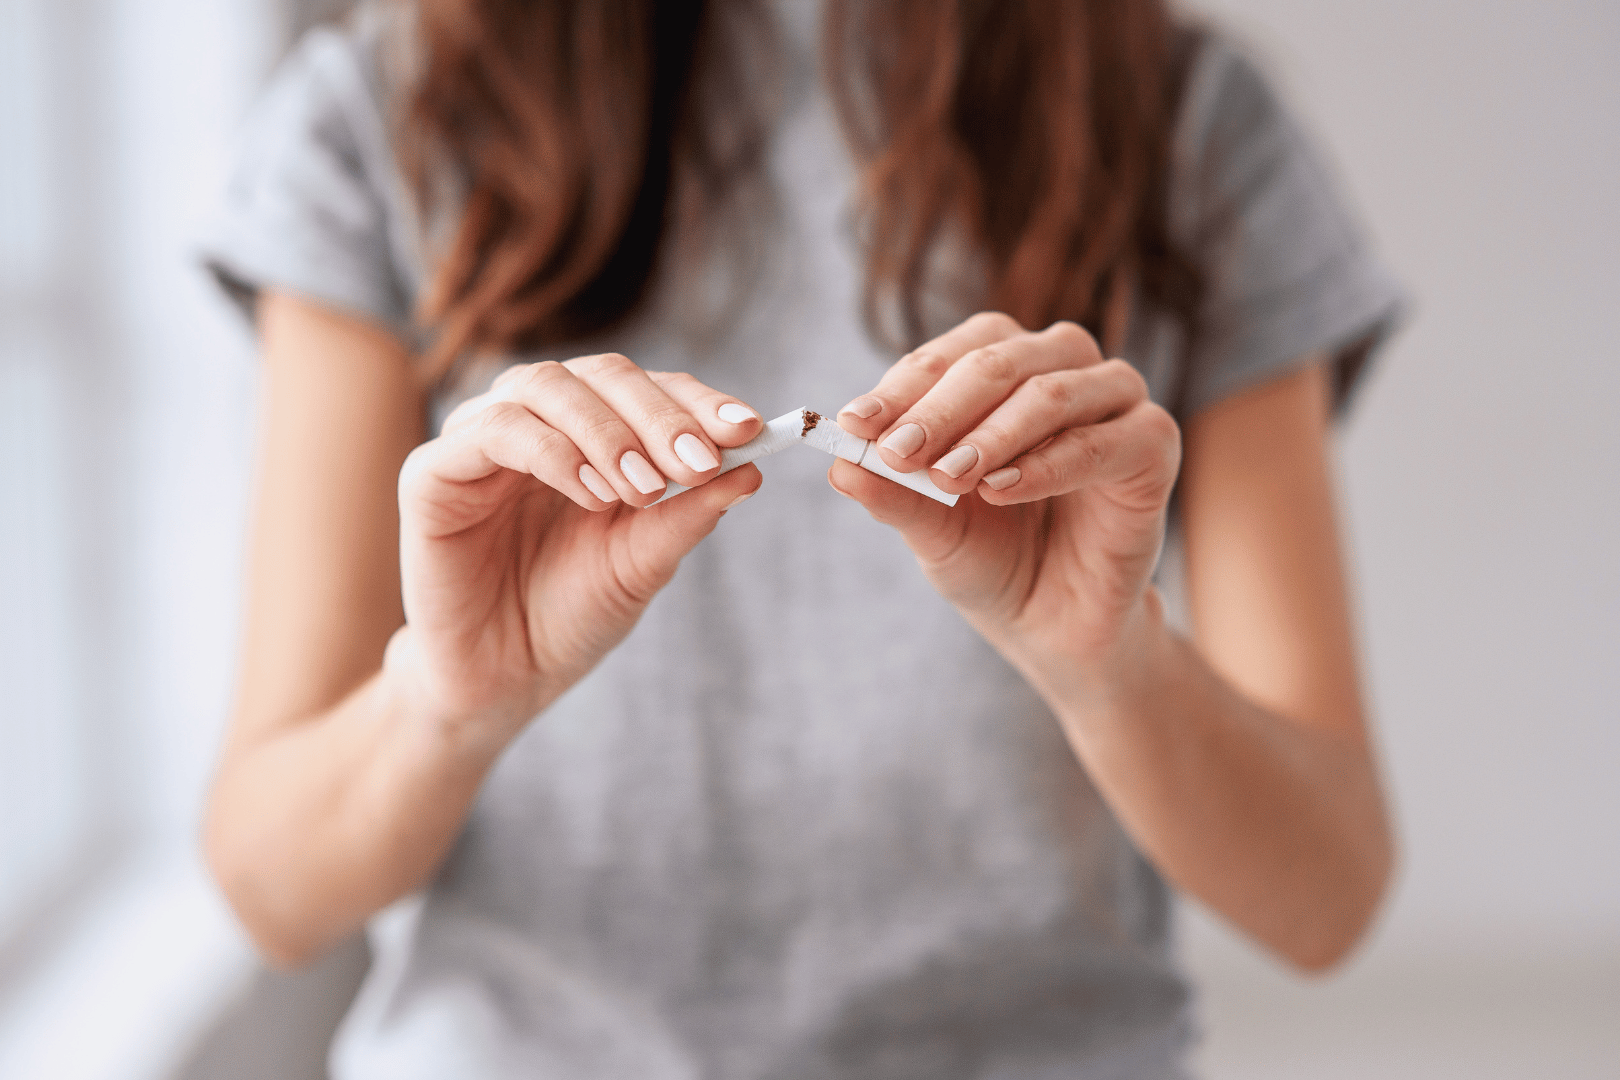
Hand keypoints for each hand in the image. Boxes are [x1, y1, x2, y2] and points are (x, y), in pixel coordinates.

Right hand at [391, 354, 763, 741]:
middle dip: (659, 415)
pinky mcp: (432, 471)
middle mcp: (536, 421)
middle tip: (697, 462)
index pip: (648, 389)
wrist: (502, 681)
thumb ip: (687, 514)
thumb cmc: (571, 616)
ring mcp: (480, 440)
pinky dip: (552, 453)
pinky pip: (494, 431)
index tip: (749, 429)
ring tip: (643, 489)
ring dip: (607, 432)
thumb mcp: (643, 563)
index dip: (697, 401)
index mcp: (590, 433)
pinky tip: (591, 494)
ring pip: (546, 386)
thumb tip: (752, 469)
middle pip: (601, 374)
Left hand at [830, 313, 1180, 689]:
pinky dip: (1046, 465)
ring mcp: (1115, 403)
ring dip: (993, 433)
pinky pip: (1102, 443)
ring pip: (1051, 392)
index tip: (853, 426)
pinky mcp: (1153, 447)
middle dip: (940, 407)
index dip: (901, 387)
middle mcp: (1063, 369)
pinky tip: (1001, 491)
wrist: (1053, 623)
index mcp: (1005, 368)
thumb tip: (836, 465)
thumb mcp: (931, 526)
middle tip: (897, 450)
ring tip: (949, 476)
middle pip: (998, 360)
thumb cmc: (993, 558)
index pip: (951, 354)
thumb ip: (892, 492)